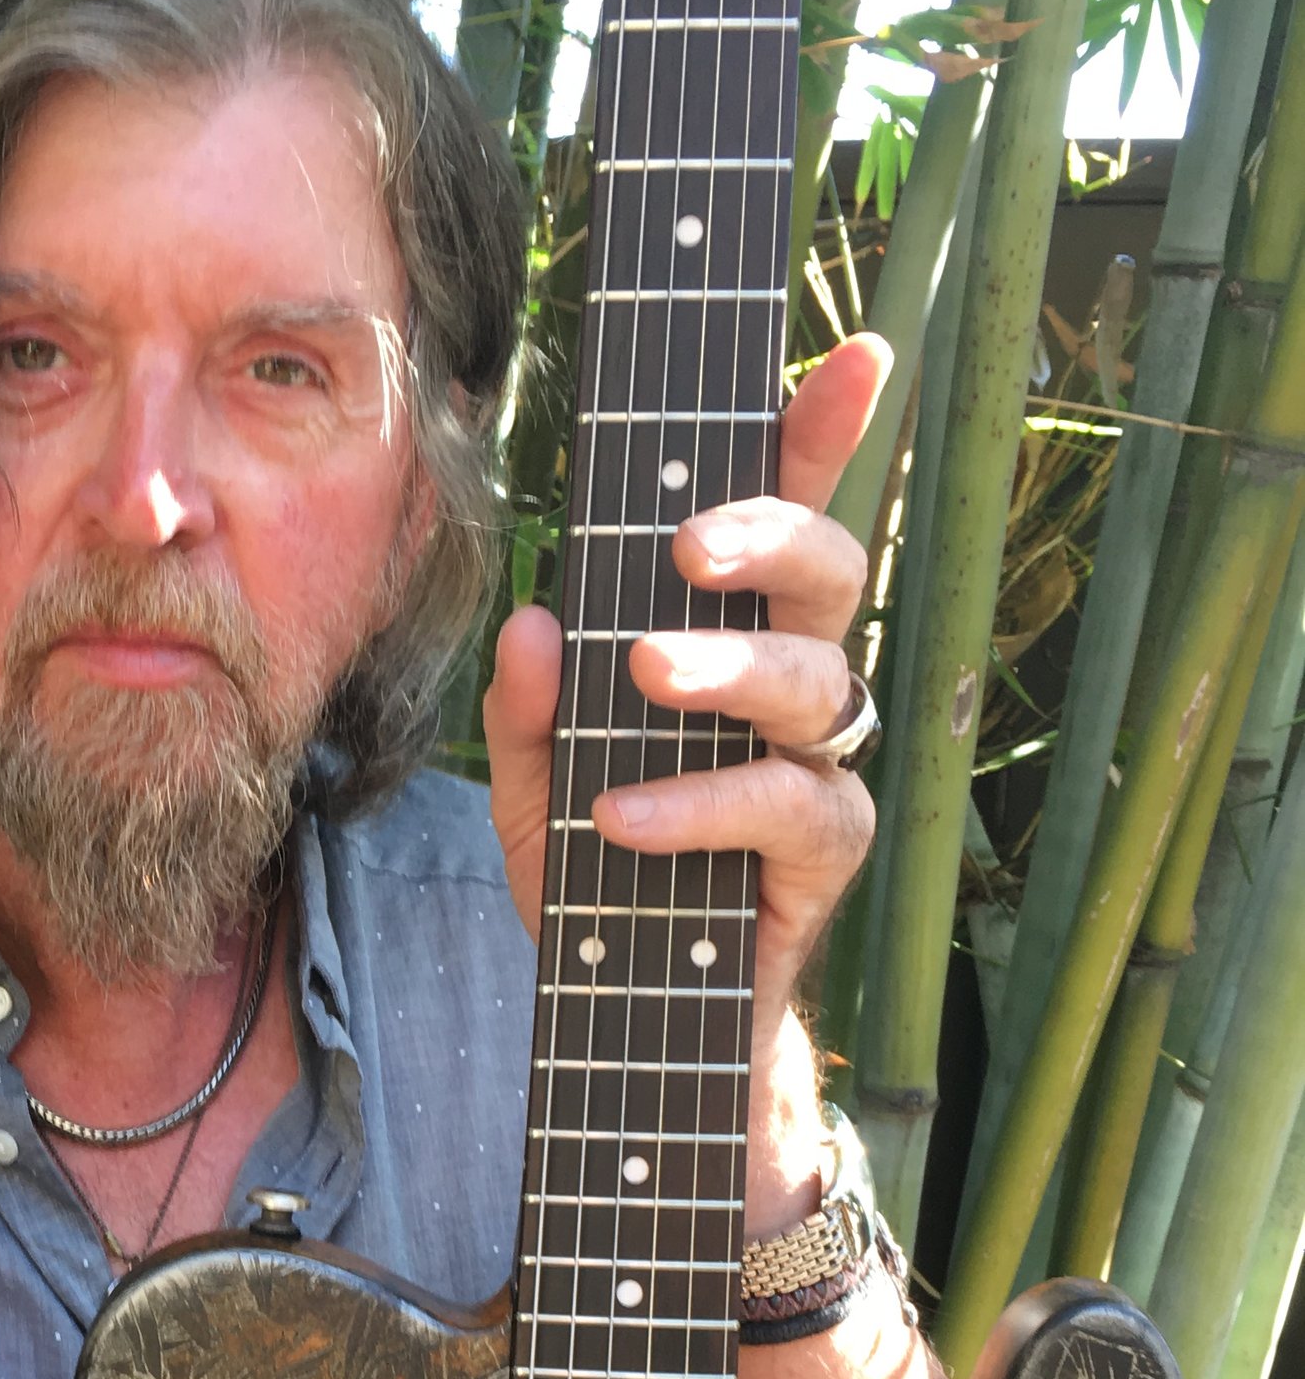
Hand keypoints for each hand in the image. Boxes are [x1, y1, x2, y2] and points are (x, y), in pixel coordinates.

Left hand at [483, 331, 889, 1231]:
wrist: (635, 1027)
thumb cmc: (599, 880)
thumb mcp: (533, 791)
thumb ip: (528, 709)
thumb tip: (536, 622)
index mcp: (732, 636)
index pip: (786, 512)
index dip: (822, 430)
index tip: (849, 351)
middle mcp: (796, 685)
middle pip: (830, 568)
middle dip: (771, 533)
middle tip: (688, 545)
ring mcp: (822, 764)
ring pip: (815, 680)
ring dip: (727, 667)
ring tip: (645, 673)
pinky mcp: (827, 849)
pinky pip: (783, 805)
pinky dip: (702, 802)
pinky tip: (627, 817)